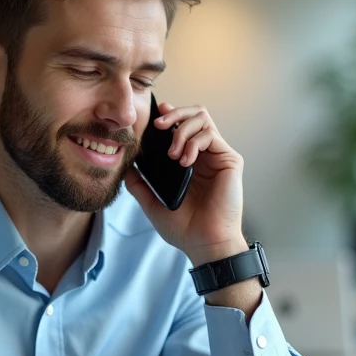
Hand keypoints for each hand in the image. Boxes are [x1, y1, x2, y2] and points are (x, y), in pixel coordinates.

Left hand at [123, 102, 247, 266]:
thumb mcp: (152, 203)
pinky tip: (185, 162)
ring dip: (182, 130)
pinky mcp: (229, 159)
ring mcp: (217, 155)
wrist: (204, 242)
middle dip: (174, 113)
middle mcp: (204, 154)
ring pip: (202, 118)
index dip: (169, 114)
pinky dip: (193, 143)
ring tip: (172, 154)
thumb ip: (139, 184)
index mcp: (188, 161)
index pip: (180, 126)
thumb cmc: (184, 227)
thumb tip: (125, 165)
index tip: (153, 117)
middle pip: (193, 114)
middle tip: (159, 125)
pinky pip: (210, 135)